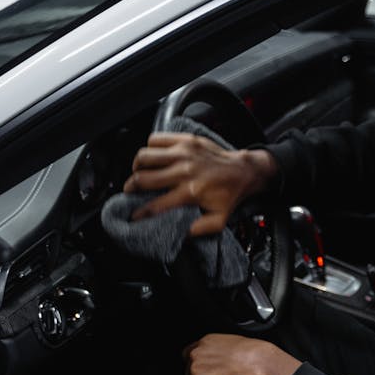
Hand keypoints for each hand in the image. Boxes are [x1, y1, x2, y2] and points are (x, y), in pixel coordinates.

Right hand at [125, 133, 278, 236]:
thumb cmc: (229, 195)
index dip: (140, 213)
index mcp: (190, 192)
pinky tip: (153, 157)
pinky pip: (156, 139)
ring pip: (145, 156)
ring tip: (139, 173)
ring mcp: (183, 153)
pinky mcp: (185, 140)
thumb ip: (198, 230)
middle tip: (130, 192)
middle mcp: (184, 171)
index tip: (133, 216)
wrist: (243, 171)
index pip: (155, 205)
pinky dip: (150, 148)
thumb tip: (179, 235)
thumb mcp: (218, 220)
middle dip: (131, 188)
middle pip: (143, 178)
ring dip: (137, 166)